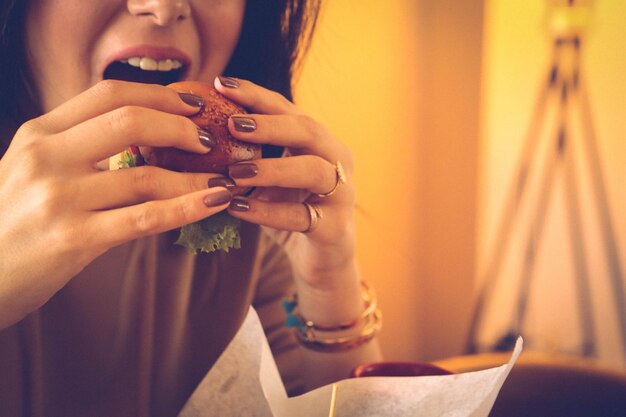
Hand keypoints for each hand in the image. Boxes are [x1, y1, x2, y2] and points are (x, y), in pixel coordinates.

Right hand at [0, 80, 231, 328]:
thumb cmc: (8, 223)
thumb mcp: (27, 169)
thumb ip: (73, 148)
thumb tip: (136, 136)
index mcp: (38, 134)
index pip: (108, 94)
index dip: (158, 94)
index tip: (191, 104)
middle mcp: (47, 157)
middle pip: (130, 120)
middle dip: (182, 126)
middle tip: (212, 139)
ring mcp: (59, 197)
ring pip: (146, 175)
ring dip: (196, 175)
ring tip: (226, 179)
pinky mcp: (74, 239)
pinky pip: (145, 218)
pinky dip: (187, 207)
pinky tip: (214, 202)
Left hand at [214, 77, 358, 296]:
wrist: (322, 259)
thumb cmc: (292, 211)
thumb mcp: (271, 180)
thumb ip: (250, 157)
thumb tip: (196, 136)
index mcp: (321, 143)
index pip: (289, 110)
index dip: (257, 95)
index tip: (221, 84)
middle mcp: (338, 162)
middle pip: (309, 131)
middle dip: (270, 124)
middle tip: (231, 123)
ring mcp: (342, 195)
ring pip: (314, 171)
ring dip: (273, 168)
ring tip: (236, 171)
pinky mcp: (335, 229)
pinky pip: (302, 217)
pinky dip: (269, 212)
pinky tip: (238, 207)